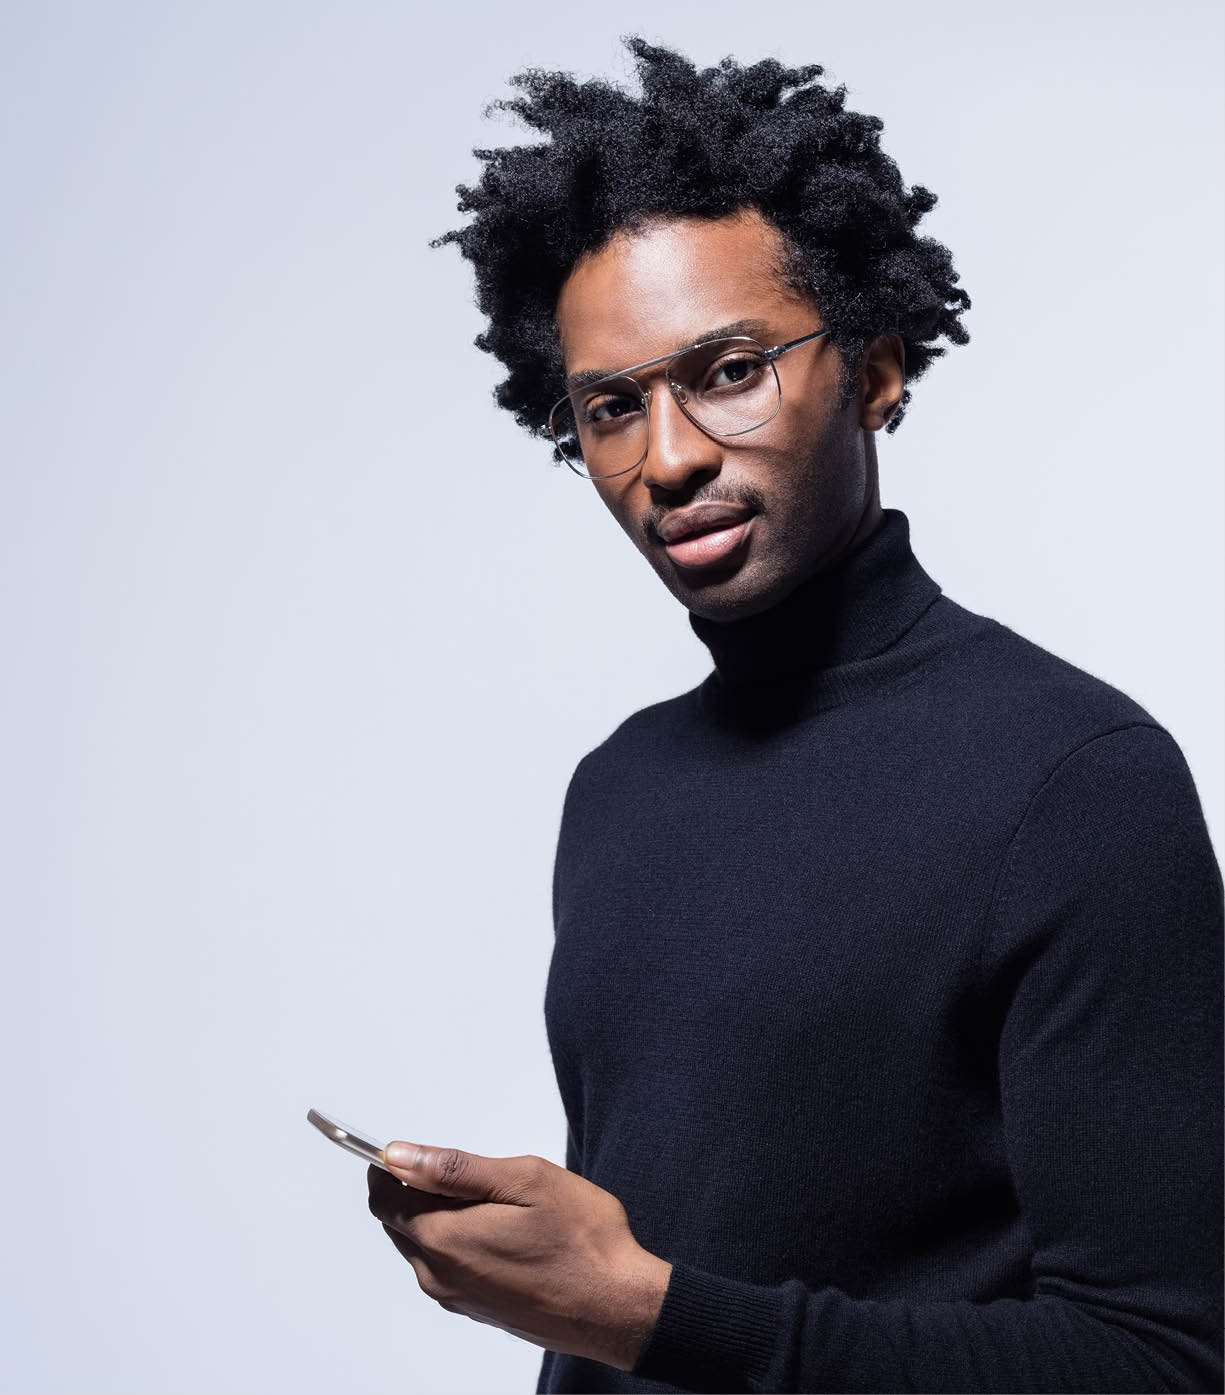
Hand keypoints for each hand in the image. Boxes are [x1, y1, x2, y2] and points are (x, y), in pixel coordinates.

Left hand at [366, 1142, 672, 1371]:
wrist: (616, 1307)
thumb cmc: (582, 1241)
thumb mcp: (523, 1180)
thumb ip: (454, 1169)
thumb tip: (401, 1156)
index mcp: (445, 1238)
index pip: (384, 1197)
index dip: (388, 1166)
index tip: (407, 1149)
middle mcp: (439, 1276)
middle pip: (398, 1222)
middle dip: (415, 1188)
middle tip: (465, 1169)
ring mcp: (456, 1298)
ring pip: (421, 1244)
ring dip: (437, 1214)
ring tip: (492, 1198)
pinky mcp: (475, 1310)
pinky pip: (444, 1266)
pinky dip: (455, 1240)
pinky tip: (499, 1228)